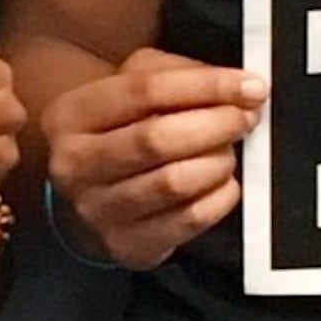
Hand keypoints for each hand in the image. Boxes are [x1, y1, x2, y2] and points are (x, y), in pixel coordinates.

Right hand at [41, 48, 264, 269]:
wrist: (89, 191)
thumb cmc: (119, 129)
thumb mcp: (130, 85)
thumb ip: (177, 76)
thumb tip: (239, 87)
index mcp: (70, 115)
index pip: (144, 91)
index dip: (205, 87)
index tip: (250, 87)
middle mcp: (74, 164)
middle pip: (156, 139)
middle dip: (215, 125)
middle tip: (245, 119)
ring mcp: (97, 210)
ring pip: (175, 182)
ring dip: (218, 162)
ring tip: (227, 151)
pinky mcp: (126, 245)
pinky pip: (189, 219)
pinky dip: (219, 197)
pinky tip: (221, 183)